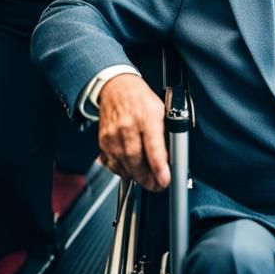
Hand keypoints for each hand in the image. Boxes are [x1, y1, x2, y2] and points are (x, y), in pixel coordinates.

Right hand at [98, 74, 170, 190]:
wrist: (116, 88)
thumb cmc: (140, 99)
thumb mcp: (161, 110)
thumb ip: (165, 133)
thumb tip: (171, 155)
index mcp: (147, 116)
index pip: (153, 147)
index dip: (159, 167)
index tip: (164, 179)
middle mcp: (128, 126)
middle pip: (136, 161)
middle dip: (148, 179)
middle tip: (158, 186)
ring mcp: (113, 135)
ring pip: (124, 166)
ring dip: (136, 178)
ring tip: (147, 181)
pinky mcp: (103, 141)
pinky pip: (112, 164)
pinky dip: (122, 172)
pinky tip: (131, 171)